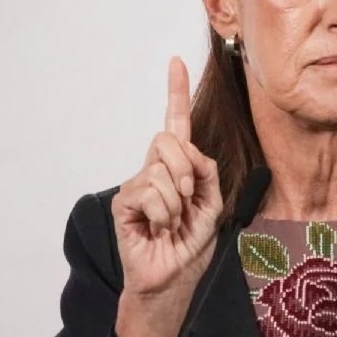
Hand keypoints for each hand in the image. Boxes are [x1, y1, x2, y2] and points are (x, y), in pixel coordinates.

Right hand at [111, 57, 222, 336]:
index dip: (176, 91)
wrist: (174, 275)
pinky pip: (151, 192)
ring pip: (163, 170)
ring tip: (172, 222)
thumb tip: (186, 148)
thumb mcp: (212, 203)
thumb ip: (206, 170)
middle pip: (169, 140)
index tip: (176, 61)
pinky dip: (164, 213)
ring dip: (178, 201)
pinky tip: (158, 228)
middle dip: (186, 170)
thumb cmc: (191, 241)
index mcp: (178, 165)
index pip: (176, 122)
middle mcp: (155, 168)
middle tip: (187, 202)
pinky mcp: (124, 201)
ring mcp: (137, 183)